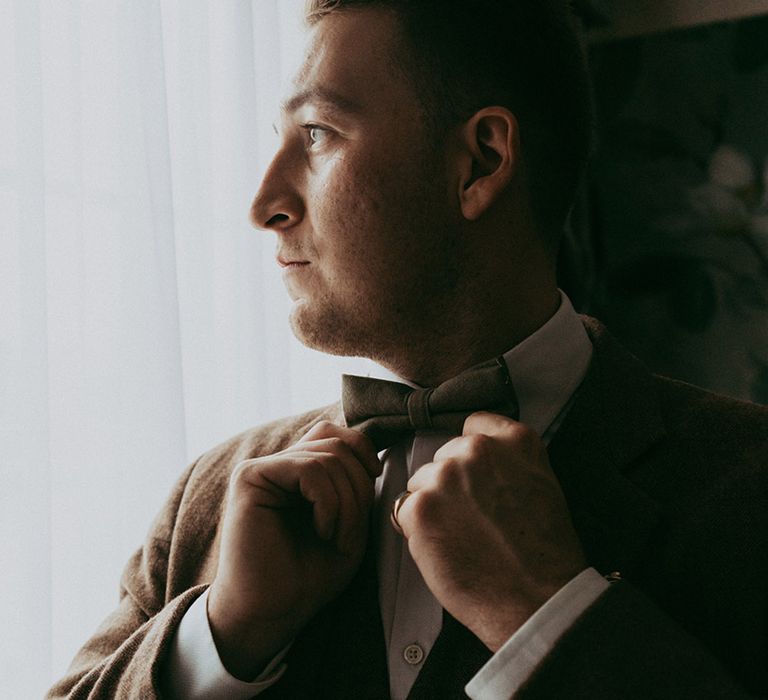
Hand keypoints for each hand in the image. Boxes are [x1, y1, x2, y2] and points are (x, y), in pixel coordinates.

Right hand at [207, 421, 381, 678]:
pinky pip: (309, 469)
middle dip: (358, 486)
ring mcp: (262, 467)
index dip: (361, 451)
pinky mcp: (250, 477)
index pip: (335, 434)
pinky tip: (322, 530)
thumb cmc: (308, 575)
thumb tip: (371, 454)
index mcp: (298, 471)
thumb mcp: (348, 524)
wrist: (270, 612)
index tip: (374, 482)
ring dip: (345, 501)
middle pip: (337, 444)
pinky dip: (328, 502)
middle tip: (350, 531)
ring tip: (334, 536)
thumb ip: (356, 486)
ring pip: (327, 457)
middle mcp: (279, 464)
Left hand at [396, 412, 585, 650]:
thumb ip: (509, 460)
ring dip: (432, 505)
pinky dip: (416, 529)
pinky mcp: (420, 507)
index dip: (470, 454)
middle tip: (473, 519)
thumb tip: (477, 459)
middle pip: (443, 457)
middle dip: (450, 484)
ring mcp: (446, 476)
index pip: (474, 425)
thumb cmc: (545, 552)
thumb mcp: (542, 484)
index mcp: (514, 440)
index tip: (474, 472)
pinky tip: (443, 547)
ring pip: (421, 482)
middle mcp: (477, 449)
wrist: (537, 598)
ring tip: (461, 537)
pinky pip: (404, 509)